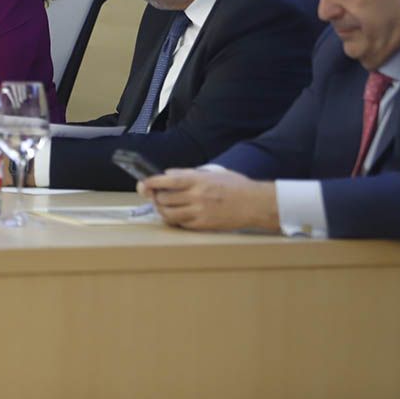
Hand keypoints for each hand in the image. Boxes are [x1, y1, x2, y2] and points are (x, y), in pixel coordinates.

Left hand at [139, 168, 279, 231]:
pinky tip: (177, 215)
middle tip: (153, 195)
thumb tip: (168, 174)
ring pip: (168, 214)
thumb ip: (188, 173)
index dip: (151, 182)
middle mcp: (197, 196)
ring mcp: (199, 213)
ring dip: (161, 210)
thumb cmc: (235, 185)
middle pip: (164, 199)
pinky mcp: (203, 226)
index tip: (143, 183)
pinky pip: (180, 224)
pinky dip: (174, 220)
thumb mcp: (212, 172)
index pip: (167, 181)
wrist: (255, 204)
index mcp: (198, 180)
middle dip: (154, 197)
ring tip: (163, 206)